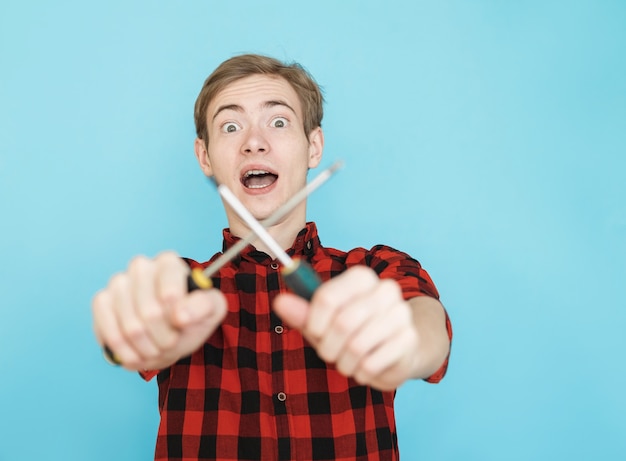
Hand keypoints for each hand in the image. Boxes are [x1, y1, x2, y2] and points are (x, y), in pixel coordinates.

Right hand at [92, 252, 227, 370]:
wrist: (169, 334)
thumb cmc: (191, 317)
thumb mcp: (212, 309)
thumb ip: (205, 306)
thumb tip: (181, 315)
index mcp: (168, 263)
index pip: (169, 288)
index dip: (176, 313)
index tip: (181, 323)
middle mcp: (141, 267)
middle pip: (150, 312)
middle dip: (164, 337)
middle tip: (171, 342)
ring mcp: (118, 283)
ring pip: (130, 326)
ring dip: (146, 348)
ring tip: (155, 349)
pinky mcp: (101, 302)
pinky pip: (108, 330)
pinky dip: (124, 350)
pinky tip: (134, 353)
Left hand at [273, 266, 419, 390]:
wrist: (397, 350)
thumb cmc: (353, 332)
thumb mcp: (323, 322)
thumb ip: (302, 312)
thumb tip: (279, 302)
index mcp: (361, 277)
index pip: (327, 297)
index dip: (313, 323)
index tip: (314, 332)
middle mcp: (385, 289)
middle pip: (342, 323)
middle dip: (328, 347)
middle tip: (330, 352)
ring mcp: (401, 313)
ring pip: (357, 345)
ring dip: (344, 362)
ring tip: (348, 360)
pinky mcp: (409, 339)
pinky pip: (372, 362)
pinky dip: (362, 372)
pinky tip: (366, 366)